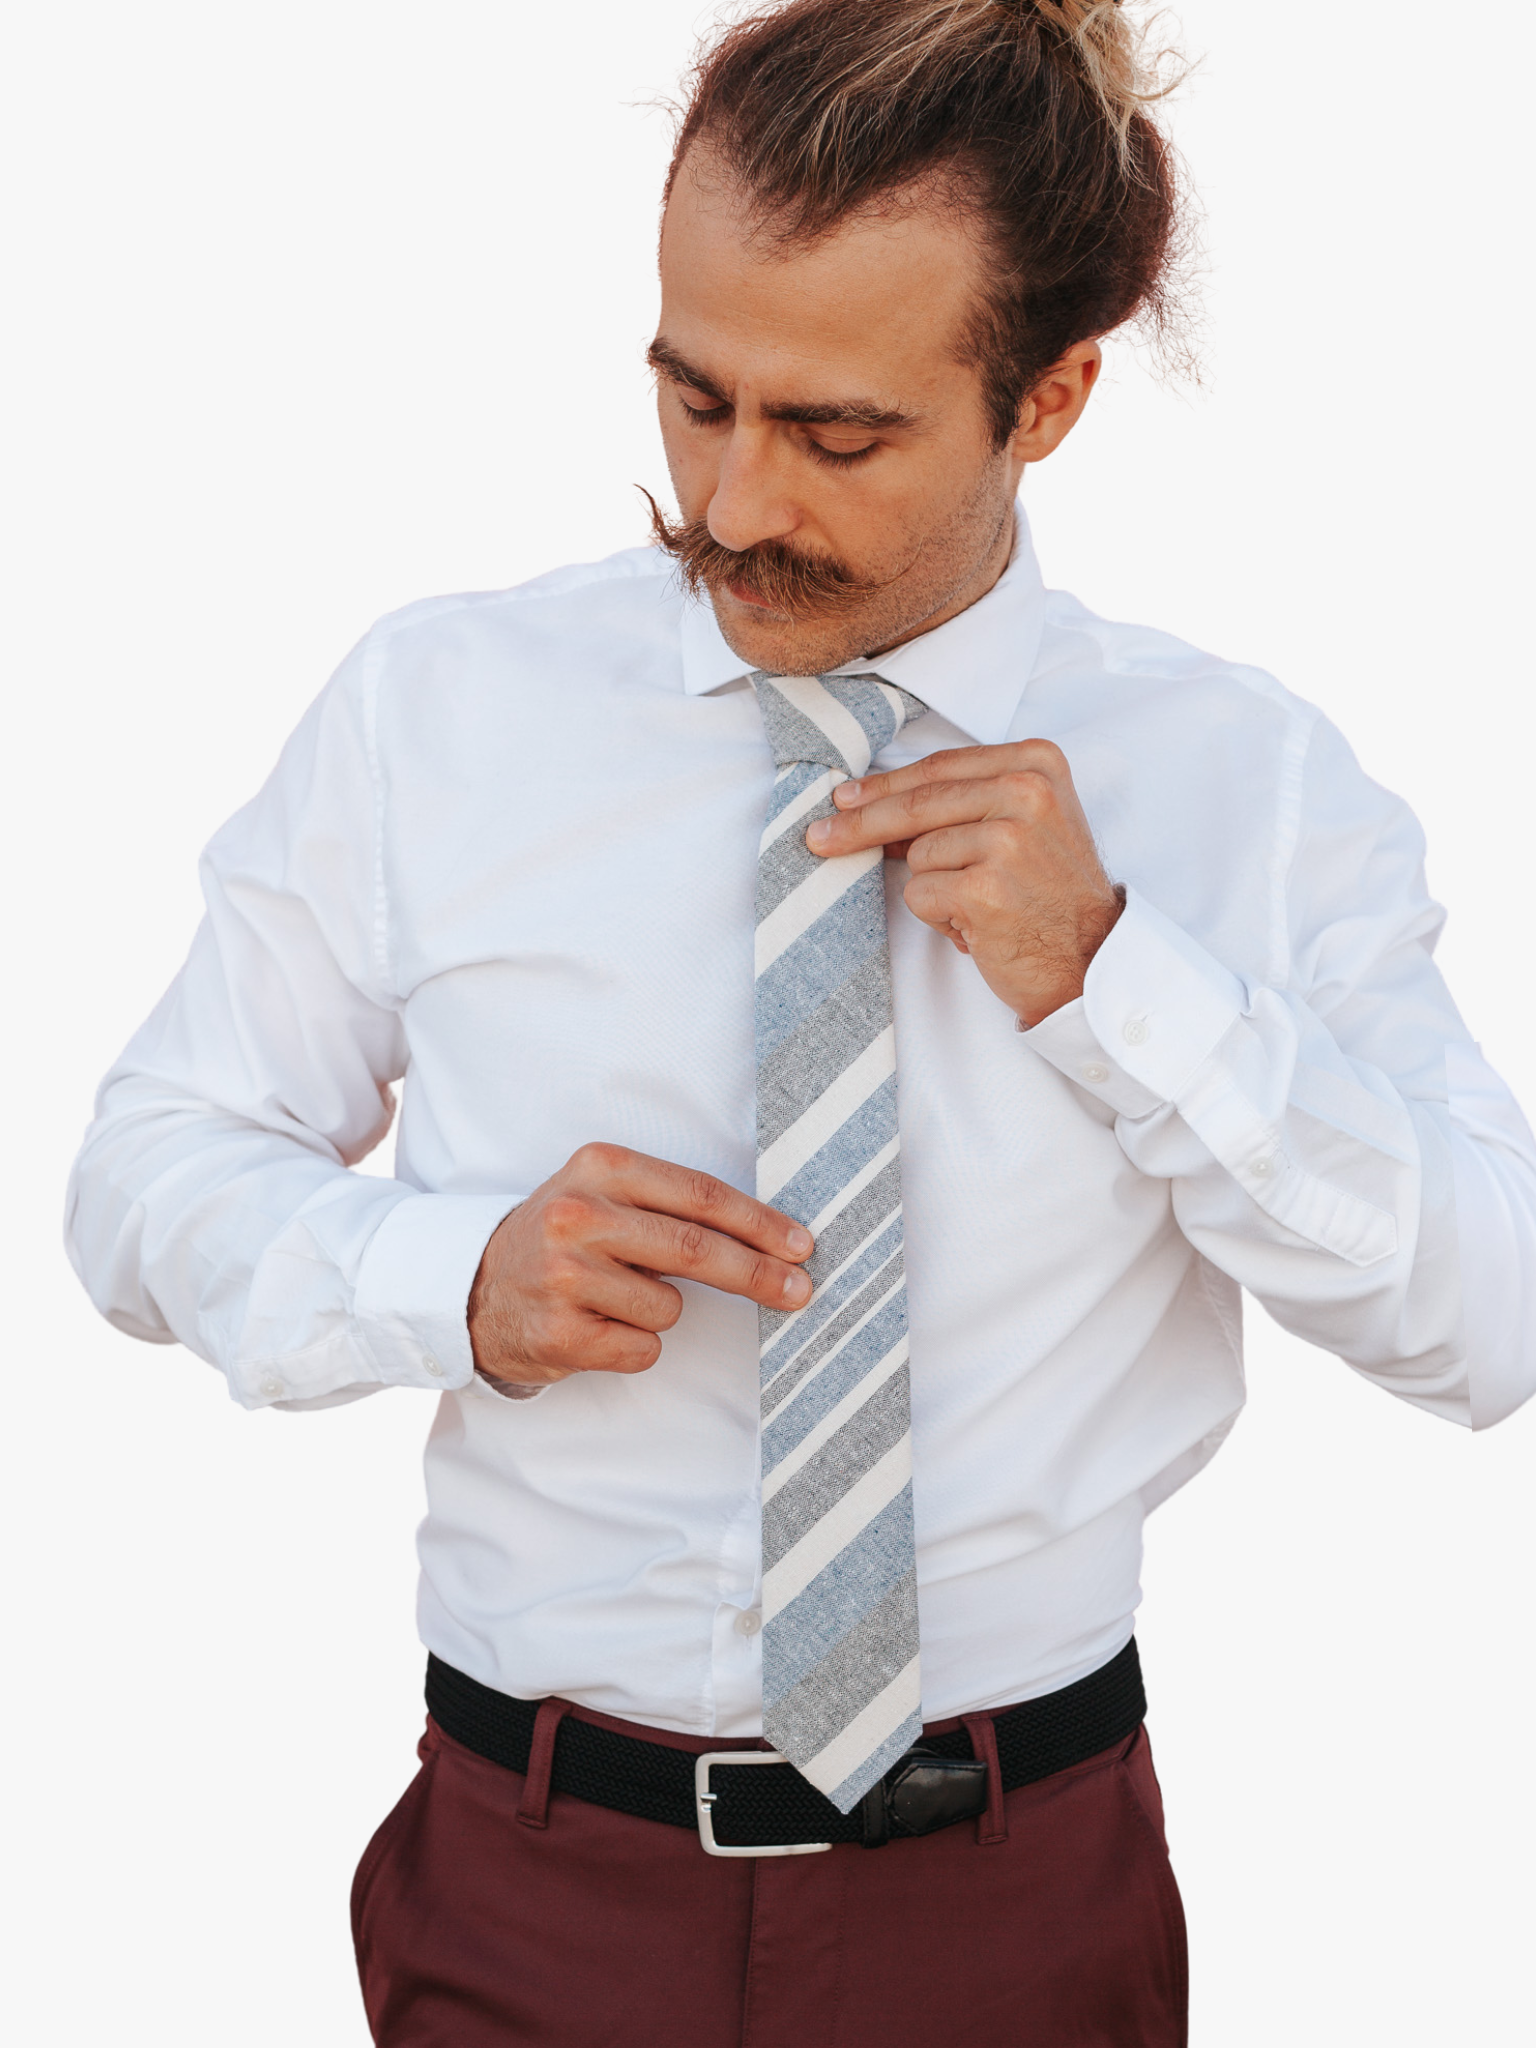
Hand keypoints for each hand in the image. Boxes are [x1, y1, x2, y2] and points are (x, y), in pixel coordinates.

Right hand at [468, 1143, 814, 1387]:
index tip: (800, 1245)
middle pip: (696, 1249)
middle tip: (799, 1291)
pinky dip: (632, 1345)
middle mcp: (579, 1216)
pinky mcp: (560, 1332)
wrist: (472, 1289)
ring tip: (611, 1299)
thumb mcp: (603, 1193)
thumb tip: (771, 1241)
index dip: (759, 1223)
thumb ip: (670, 1206)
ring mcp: (565, 1276)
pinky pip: (642, 1348)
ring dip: (659, 1312)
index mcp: (600, 1167)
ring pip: (669, 1307)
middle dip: (757, 1274)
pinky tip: (594, 1326)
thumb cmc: (560, 1239)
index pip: (699, 1195)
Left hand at [806, 740, 1121, 1027]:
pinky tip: (978, 927)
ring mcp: (1007, 840)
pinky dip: (939, 918)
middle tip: (820, 837)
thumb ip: (963, 802)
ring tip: (981, 906)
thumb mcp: (1025, 824)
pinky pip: (920, 894)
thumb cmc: (1050, 895)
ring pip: (918, 854)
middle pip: (916, 803)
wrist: (1091, 960)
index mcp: (1037, 763)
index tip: (844, 798)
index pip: (939, 768)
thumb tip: (870, 804)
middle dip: (861, 824)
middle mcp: (1027, 792)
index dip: (884, 786)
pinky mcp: (984, 888)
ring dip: (936, 888)